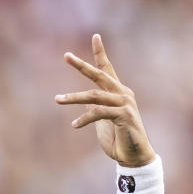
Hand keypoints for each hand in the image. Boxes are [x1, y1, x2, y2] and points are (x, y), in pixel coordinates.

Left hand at [55, 34, 154, 166]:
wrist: (135, 157)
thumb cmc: (119, 140)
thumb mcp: (104, 122)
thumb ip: (97, 109)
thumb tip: (85, 103)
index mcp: (118, 93)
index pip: (108, 69)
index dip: (100, 53)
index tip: (95, 36)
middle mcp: (123, 94)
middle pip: (100, 75)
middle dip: (82, 65)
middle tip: (66, 56)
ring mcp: (125, 104)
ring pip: (94, 96)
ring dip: (73, 97)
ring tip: (57, 99)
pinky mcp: (124, 116)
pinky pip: (98, 113)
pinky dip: (84, 119)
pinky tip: (74, 125)